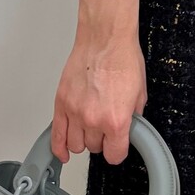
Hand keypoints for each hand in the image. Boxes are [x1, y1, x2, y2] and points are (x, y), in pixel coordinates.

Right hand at [51, 28, 146, 165]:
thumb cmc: (121, 59)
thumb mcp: (139, 95)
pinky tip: (62, 151)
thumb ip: (131, 118)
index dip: (117, 152)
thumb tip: (127, 128)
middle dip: (101, 140)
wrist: (105, 39)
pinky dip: (58, 146)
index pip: (114, 155)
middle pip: (94, 148)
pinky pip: (55, 135)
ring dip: (82, 140)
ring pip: (74, 144)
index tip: (117, 148)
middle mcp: (93, 119)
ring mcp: (74, 112)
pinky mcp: (61, 103)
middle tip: (105, 128)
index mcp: (115, 120)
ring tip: (88, 130)